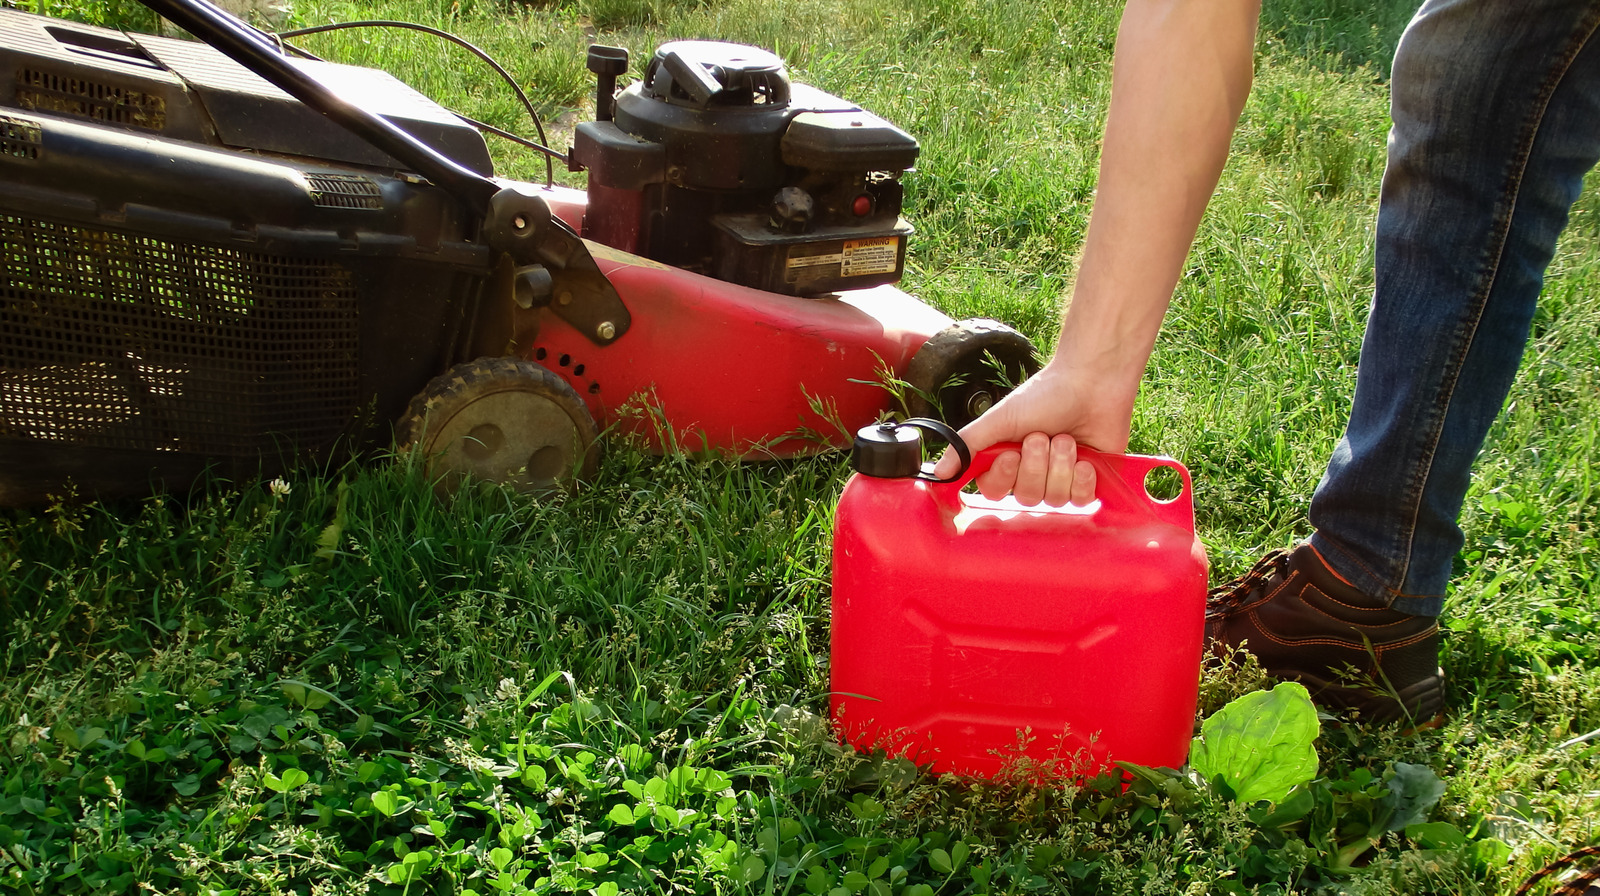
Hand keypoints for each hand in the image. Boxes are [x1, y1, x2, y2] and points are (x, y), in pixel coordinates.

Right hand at [930, 359, 1135, 506]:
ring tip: (1066, 439)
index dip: (1004, 476)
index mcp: (1007, 459)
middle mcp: (1032, 473)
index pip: (994, 490)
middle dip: (1036, 466)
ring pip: (1053, 499)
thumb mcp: (1000, 419)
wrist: (1091, 383)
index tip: (1012, 453)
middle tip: (1043, 436)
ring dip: (1060, 465)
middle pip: (1025, 497)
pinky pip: (1080, 500)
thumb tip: (939, 472)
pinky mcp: (1088, 481)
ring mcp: (1060, 479)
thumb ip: (968, 445)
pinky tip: (1085, 460)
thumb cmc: (1045, 395)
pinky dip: (1081, 479)